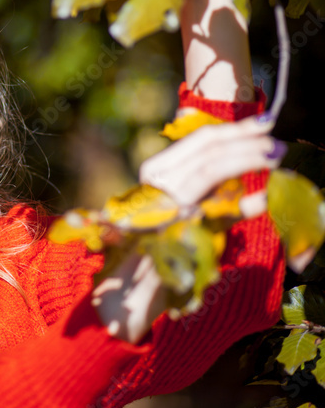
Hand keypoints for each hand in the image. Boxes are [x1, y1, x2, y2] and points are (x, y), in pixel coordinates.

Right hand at [92, 114, 285, 343]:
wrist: (132, 284)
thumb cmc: (157, 240)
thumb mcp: (173, 199)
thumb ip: (196, 176)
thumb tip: (233, 148)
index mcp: (154, 172)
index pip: (197, 141)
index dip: (233, 129)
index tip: (263, 124)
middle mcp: (157, 185)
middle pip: (207, 151)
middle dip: (246, 141)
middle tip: (274, 141)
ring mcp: (166, 207)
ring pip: (211, 170)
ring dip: (248, 160)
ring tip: (274, 158)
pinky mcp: (178, 234)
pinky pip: (220, 213)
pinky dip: (247, 204)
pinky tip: (268, 198)